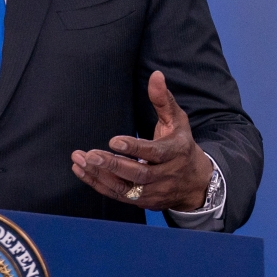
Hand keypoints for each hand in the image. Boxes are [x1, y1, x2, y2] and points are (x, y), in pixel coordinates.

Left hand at [70, 71, 213, 210]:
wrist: (196, 183)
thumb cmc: (181, 145)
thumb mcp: (177, 121)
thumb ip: (163, 100)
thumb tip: (156, 75)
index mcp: (176, 153)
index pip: (155, 153)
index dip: (134, 149)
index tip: (113, 141)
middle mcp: (166, 175)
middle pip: (138, 174)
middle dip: (113, 165)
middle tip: (90, 155)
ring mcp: (154, 192)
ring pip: (126, 188)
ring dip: (100, 176)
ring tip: (80, 161)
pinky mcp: (143, 201)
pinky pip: (118, 195)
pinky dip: (98, 184)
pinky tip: (81, 171)